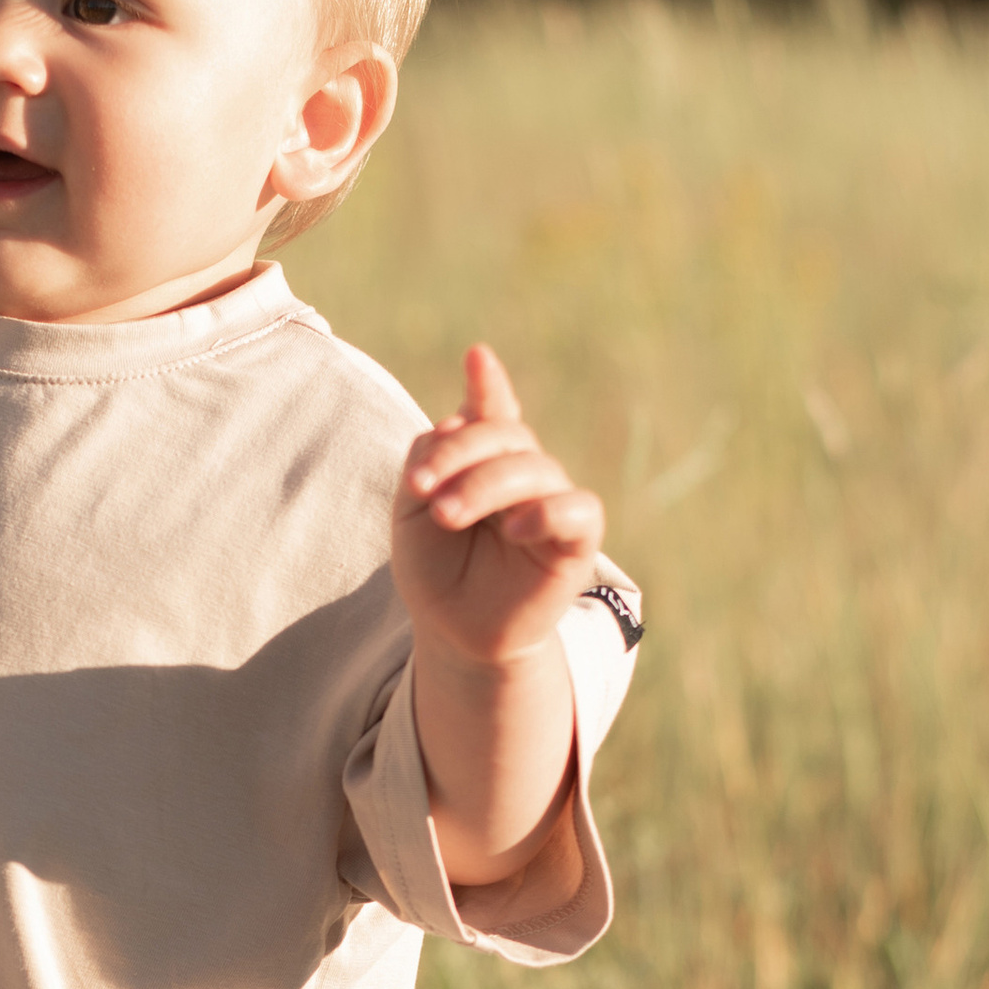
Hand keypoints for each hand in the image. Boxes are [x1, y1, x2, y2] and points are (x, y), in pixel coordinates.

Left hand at [393, 344, 604, 667]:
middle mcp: (522, 474)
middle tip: (420, 491)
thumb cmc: (435, 570)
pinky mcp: (576, 541)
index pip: (492, 414)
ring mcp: (551, 504)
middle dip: (458, 455)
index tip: (476, 356)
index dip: (489, 385)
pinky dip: (547, 510)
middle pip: (504, 436)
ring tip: (445, 516)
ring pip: (534, 468)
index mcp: (484, 461)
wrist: (454, 632)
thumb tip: (459, 418)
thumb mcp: (410, 509)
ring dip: (484, 485)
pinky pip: (578, 510)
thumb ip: (429, 457)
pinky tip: (513, 528)